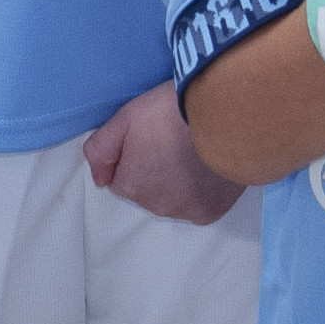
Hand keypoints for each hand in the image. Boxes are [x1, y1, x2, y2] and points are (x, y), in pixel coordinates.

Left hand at [83, 82, 233, 230]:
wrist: (225, 116)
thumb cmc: (172, 112)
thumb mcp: (125, 118)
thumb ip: (100, 150)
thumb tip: (99, 180)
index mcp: (131, 185)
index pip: (122, 177)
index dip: (135, 154)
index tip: (152, 137)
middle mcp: (155, 206)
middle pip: (148, 189)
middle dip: (155, 170)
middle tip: (174, 141)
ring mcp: (185, 211)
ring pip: (173, 197)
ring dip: (179, 181)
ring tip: (193, 151)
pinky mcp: (211, 212)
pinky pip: (199, 204)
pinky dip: (202, 190)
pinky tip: (208, 167)